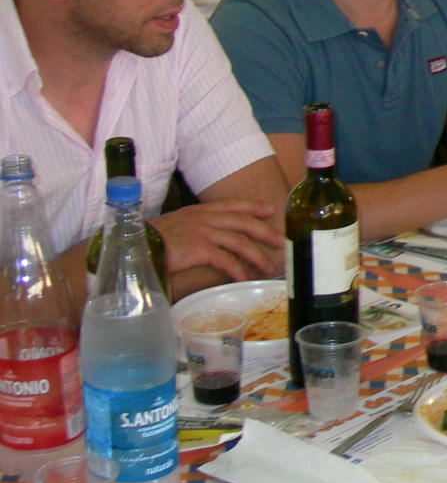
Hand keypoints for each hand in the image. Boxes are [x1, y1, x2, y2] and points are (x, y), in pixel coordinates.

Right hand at [152, 200, 283, 281]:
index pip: (231, 205)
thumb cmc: (149, 241)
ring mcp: (202, 232)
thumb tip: (207, 241)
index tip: (269, 209)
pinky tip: (244, 278)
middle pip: (243, 221)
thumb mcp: (175, 227)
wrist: (131, 247)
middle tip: (279, 240)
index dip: (252, 206)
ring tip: (269, 266)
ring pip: (240, 241)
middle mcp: (203, 218)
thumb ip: (193, 229)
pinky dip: (238, 270)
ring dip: (257, 255)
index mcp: (198, 211)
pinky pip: (226, 260)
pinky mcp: (199, 248)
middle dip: (264, 231)